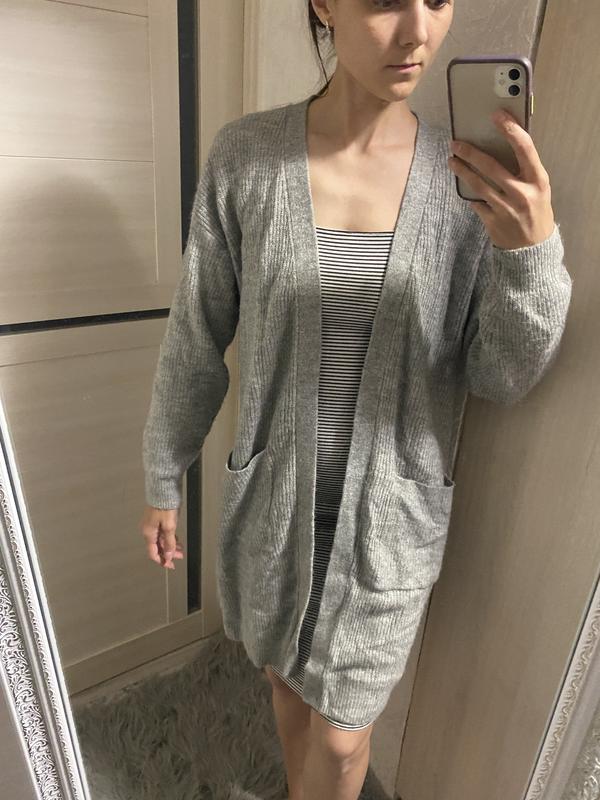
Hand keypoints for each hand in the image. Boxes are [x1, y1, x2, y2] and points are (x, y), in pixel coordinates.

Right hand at [140, 505, 184, 569]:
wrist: (163, 490)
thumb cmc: (164, 506)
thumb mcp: (169, 526)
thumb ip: (169, 542)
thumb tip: (168, 555)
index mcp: (148, 533)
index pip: (153, 553)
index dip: (162, 561)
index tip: (170, 565)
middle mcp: (148, 530)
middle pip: (157, 547)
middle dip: (168, 553)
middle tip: (179, 557)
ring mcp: (151, 525)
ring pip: (160, 540)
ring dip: (170, 546)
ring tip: (180, 549)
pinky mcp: (156, 519)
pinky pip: (161, 533)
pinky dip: (169, 538)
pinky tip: (176, 540)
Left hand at [448, 109, 555, 249]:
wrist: (533, 247)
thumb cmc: (536, 210)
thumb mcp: (539, 188)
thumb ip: (525, 169)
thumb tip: (503, 144)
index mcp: (538, 180)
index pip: (525, 148)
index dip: (510, 129)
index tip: (497, 115)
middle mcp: (522, 193)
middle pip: (491, 166)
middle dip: (471, 153)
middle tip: (456, 143)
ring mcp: (506, 208)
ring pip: (478, 184)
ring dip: (462, 171)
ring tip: (451, 161)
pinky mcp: (492, 221)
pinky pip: (476, 203)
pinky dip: (470, 194)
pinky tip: (464, 187)